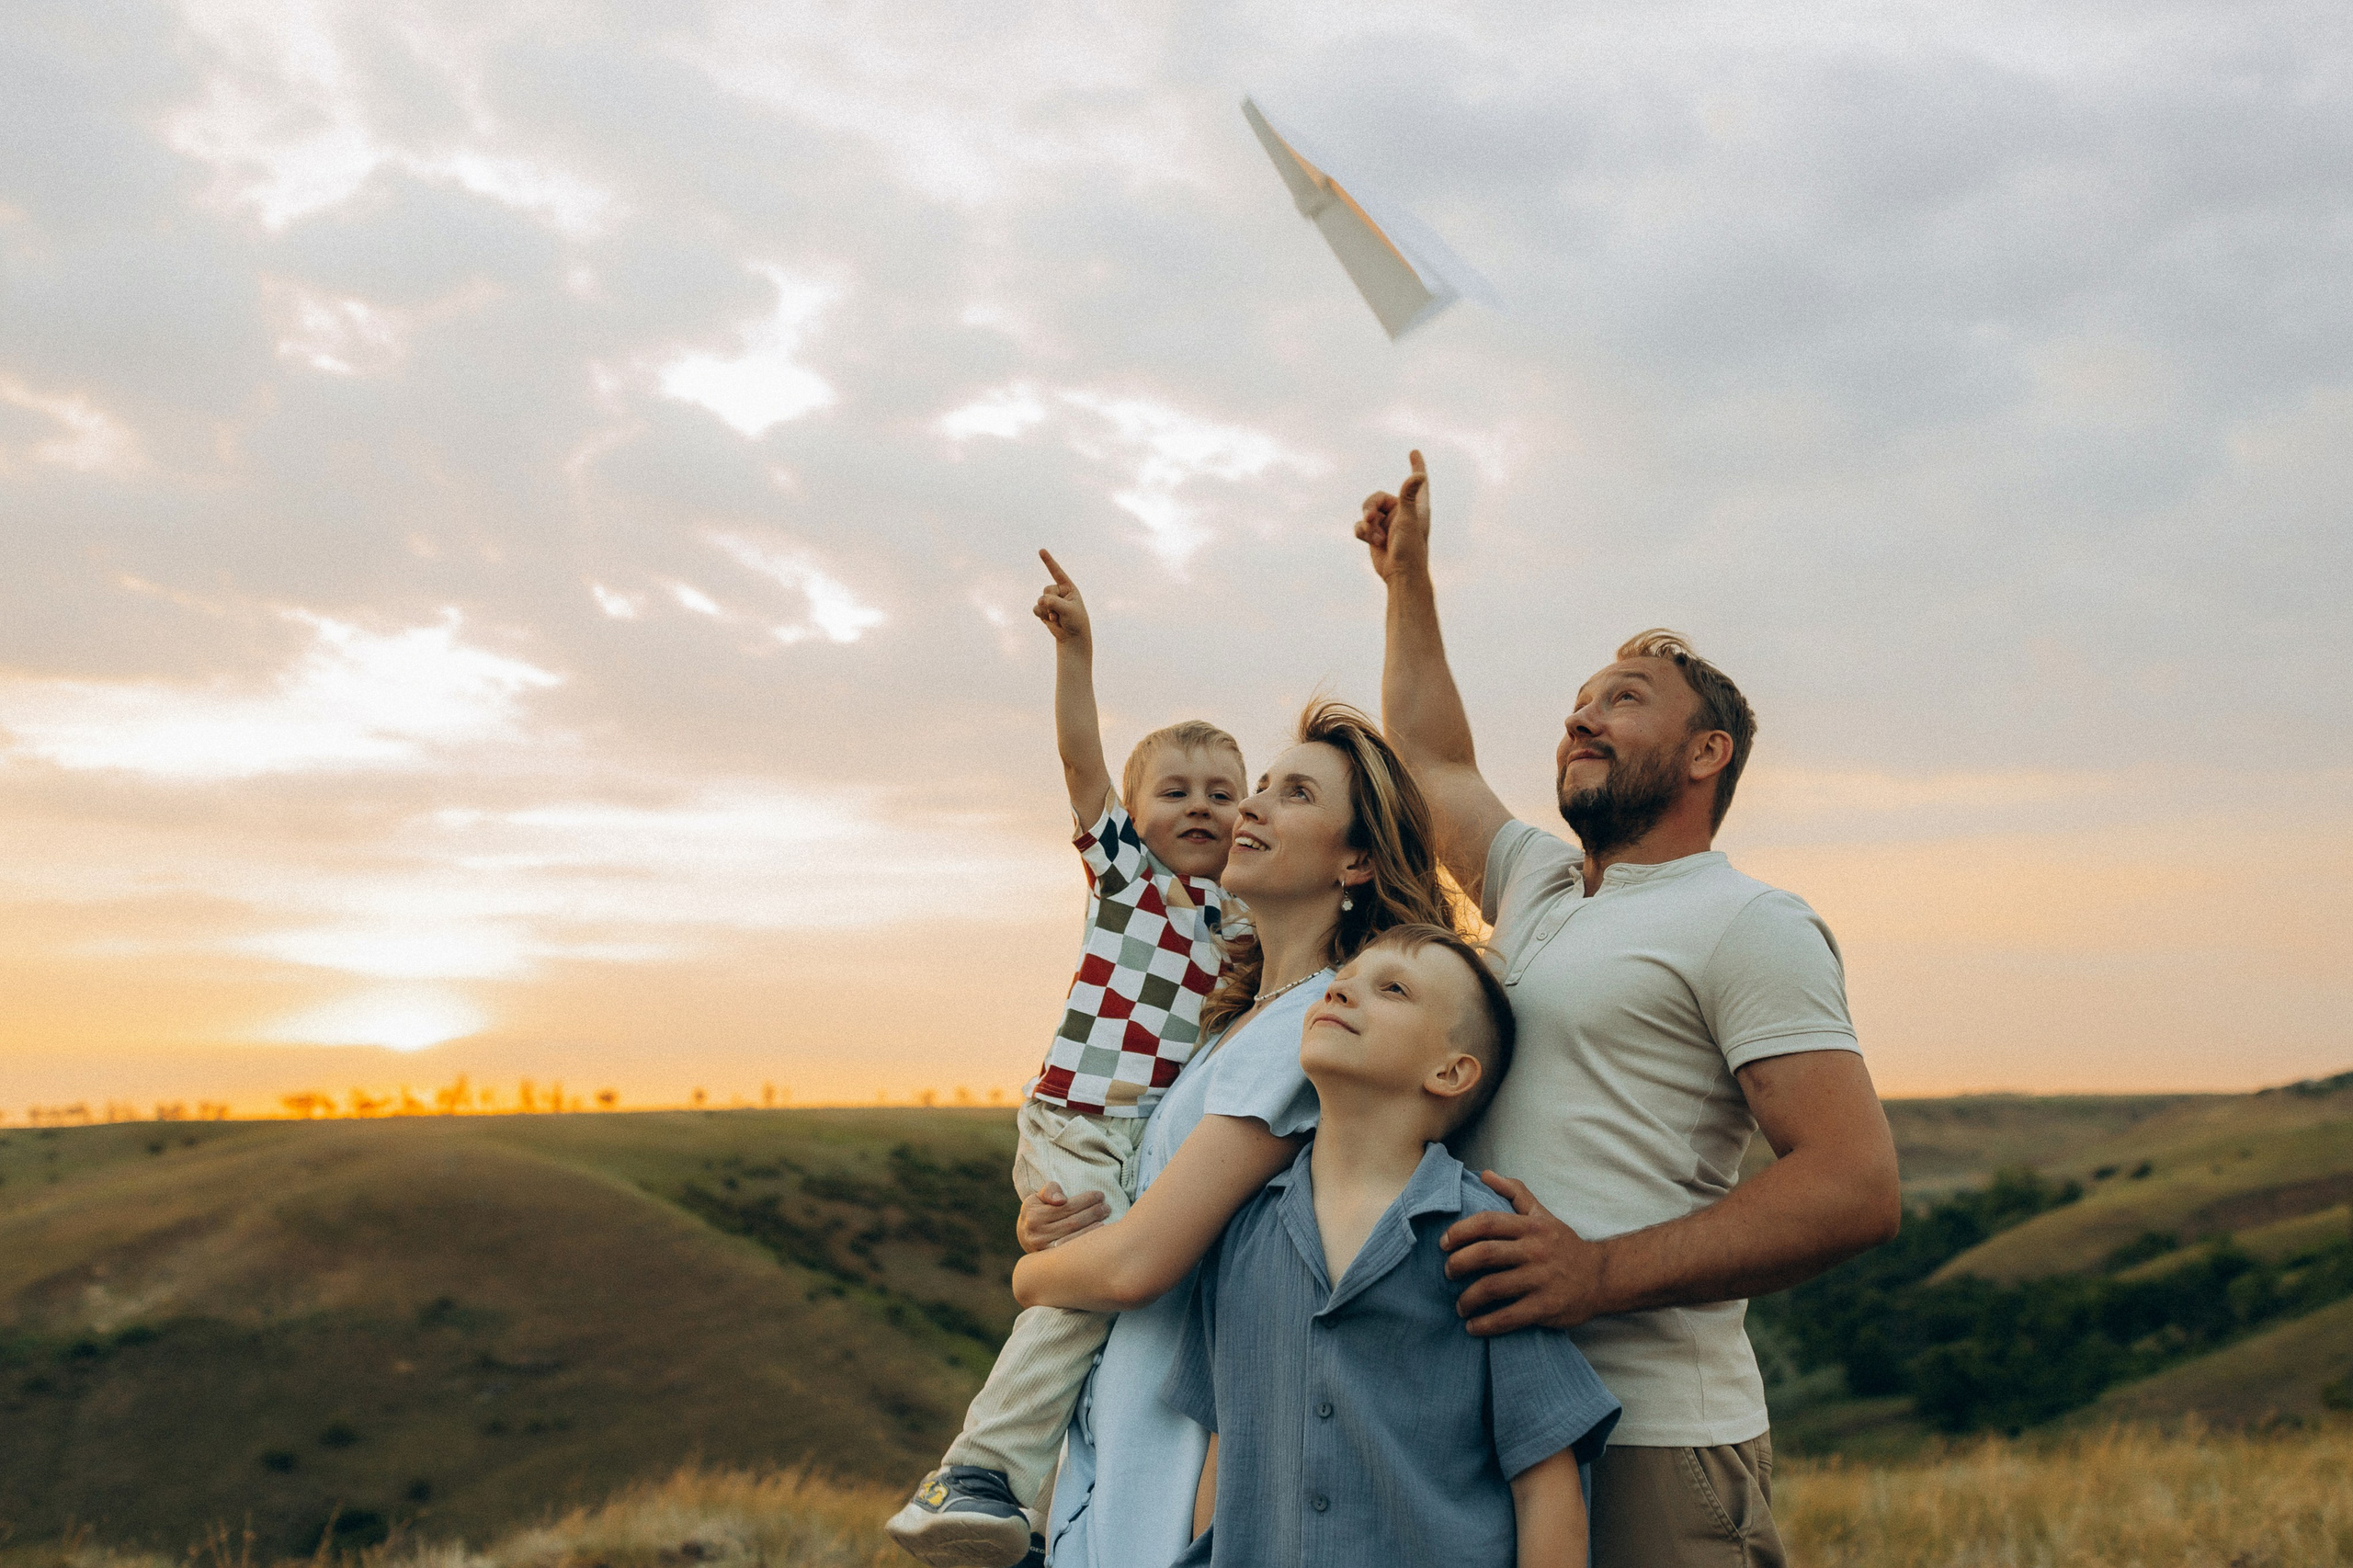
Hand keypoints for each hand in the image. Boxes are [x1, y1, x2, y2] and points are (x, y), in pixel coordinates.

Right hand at [1018, 1179, 1110, 1252]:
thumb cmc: (1037, 1211)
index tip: (1100, 1195)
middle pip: (1072, 1221)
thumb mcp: (1038, 1197)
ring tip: (1105, 1217)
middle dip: (1093, 1212)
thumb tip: (1061, 1200)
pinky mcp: (1050, 1259)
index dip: (1085, 1200)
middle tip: (1106, 1207)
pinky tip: (1098, 1235)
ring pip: (1074, 1236)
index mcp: (1034, 1215)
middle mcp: (1037, 1233)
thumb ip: (1050, 1191)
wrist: (1025, 1236)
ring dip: (1093, 1227)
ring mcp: (1043, 1249)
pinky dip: (1086, 1241)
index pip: (1066, 1206)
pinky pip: (1072, 1250)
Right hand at [1033, 549, 1092, 647]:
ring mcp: (1050, 601)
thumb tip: (1040, 601)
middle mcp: (1058, 592)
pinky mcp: (1044, 610)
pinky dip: (1042, 615)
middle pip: (1047, 590)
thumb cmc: (1075, 621)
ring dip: (1048, 611)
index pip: (1057, 572)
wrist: (1072, 636)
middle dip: (1052, 602)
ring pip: (1040, 600)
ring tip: (1057, 618)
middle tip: (1060, 613)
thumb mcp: (1068, 610)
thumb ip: (1054, 603)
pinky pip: (1036, 609)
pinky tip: (1050, 621)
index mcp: (1068, 587)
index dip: (1049, 561)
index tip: (1041, 550)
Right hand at [1354, 449, 1430, 584]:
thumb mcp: (1407, 519)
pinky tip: (1373, 543)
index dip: (1417, 466)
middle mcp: (1402, 513)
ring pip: (1366, 512)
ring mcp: (1388, 524)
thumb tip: (1419, 475)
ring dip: (1367, 524)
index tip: (1414, 452)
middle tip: (1370, 517)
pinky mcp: (1375, 535)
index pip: (1418, 481)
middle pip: (1377, 497)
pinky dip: (1363, 533)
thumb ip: (1408, 495)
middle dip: (1370, 507)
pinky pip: (1360, 526)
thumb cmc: (1410, 548)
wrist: (1400, 575)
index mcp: (1416, 506)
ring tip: (1375, 537)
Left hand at [1441, 1172, 1608, 1334]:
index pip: (1487, 1222)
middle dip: (1458, 1264)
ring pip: (1492, 1287)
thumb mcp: (1542, 1214)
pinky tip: (1473, 1326)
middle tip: (1447, 1272)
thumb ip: (1514, 1192)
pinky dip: (1486, 1324)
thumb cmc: (1564, 1245)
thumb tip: (1485, 1174)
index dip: (1459, 1232)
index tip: (1443, 1243)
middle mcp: (1535, 1250)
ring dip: (1467, 1298)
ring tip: (1459, 1305)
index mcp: (1531, 1227)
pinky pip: (1508, 1317)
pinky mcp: (1545, 1307)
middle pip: (1484, 1253)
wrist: (1602, 1277)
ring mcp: (1540, 1279)